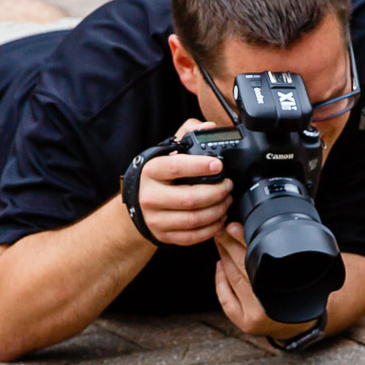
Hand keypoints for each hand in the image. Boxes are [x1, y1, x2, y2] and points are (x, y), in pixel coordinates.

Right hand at [137, 118, 231, 246]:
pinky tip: (219, 219)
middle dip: (216, 193)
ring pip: (193, 219)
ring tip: (227, 201)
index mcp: (151, 171)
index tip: (219, 165)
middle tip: (228, 186)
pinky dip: (211, 229)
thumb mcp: (166, 152)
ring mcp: (155, 219)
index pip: (176, 167)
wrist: (136, 204)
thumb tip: (210, 127)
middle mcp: (149, 196)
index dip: (200, 166)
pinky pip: (192, 237)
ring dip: (217, 211)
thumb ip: (188, 133)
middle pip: (189, 198)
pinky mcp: (162, 235)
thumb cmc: (158, 176)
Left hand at [216, 222, 327, 339]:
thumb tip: (255, 228)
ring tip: (220, 242)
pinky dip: (220, 281)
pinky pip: (227, 300)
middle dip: (229, 246)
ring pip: (234, 280)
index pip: (256, 259)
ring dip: (224, 258)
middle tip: (220, 230)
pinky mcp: (246, 324)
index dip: (242, 240)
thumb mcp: (298, 268)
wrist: (304, 323)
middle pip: (243, 268)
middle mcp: (271, 306)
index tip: (232, 226)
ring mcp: (256, 317)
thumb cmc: (303, 291)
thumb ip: (278, 252)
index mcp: (287, 289)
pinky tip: (220, 265)